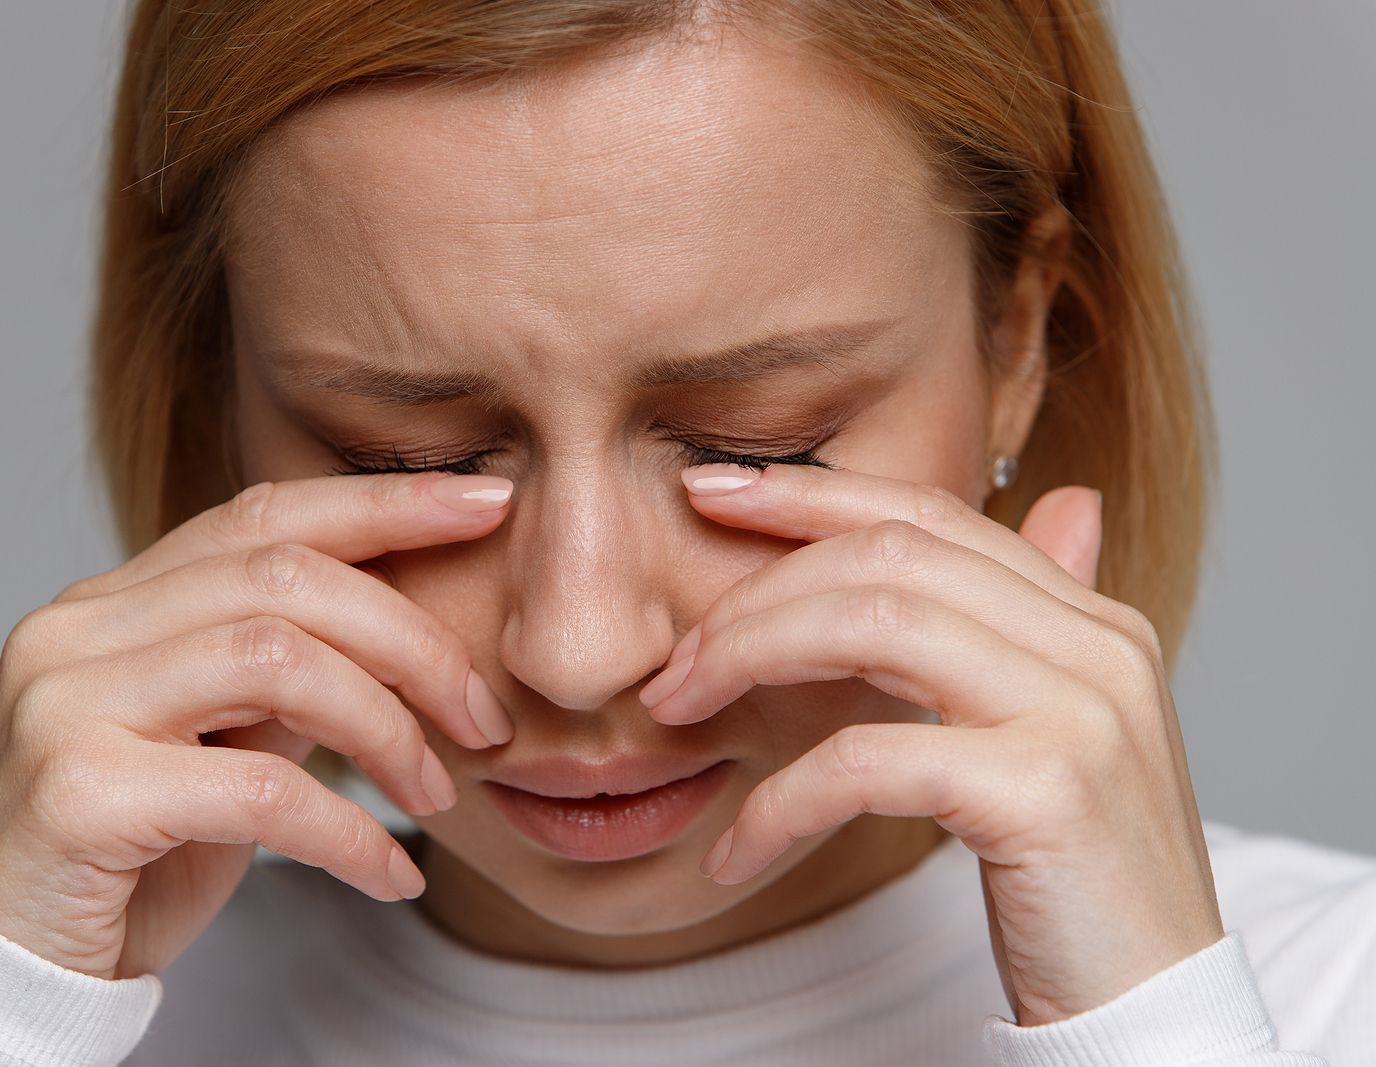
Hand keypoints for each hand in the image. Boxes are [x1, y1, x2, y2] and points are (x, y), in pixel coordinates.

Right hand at [0, 472, 515, 979]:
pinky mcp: (76, 793)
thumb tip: (409, 631)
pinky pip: (261, 789)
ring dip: (389, 731)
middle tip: (483, 716)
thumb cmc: (130, 851)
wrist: (13, 966)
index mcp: (112, 599)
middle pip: (286, 579)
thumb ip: (288, 672)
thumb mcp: (221, 740)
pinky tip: (389, 872)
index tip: (487, 504)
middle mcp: (77, 629)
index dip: (382, 503)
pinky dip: (348, 831)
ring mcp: (66, 703)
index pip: (261, 515)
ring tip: (436, 793)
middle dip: (413, 642)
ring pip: (279, 660)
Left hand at [638, 462, 1223, 1024]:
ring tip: (678, 712)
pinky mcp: (1044, 792)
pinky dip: (781, 798)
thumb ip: (1036, 623)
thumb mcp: (1054, 730)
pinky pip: (867, 761)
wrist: (1153, 1012)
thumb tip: (1062, 502)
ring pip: (873, 627)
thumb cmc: (1075, 878)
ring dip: (748, 659)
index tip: (710, 493)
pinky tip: (737, 846)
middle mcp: (1097, 646)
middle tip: (675, 658)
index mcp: (1092, 621)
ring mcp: (1080, 712)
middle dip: (756, 593)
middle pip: (888, 559)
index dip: (812, 495)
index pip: (930, 515)